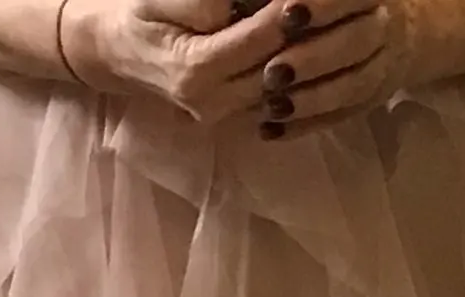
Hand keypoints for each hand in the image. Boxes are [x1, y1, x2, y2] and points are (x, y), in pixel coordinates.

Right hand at [57, 0, 322, 120]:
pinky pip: (282, 99)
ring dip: (317, 59)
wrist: (119, 55)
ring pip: (288, 89)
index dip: (287, 12)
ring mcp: (228, 116)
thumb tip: (232, 7)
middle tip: (346, 5)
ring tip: (342, 24)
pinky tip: (324, 48)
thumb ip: (197, 3)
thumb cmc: (139, 16)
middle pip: (281, 68)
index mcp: (194, 72)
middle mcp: (215, 103)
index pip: (257, 40)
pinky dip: (305, 75)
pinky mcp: (237, 117)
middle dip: (313, 36)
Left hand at [255, 1, 419, 139]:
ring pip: (353, 85)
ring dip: (310, 99)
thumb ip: (284, 0)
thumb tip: (243, 2)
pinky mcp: (373, 99)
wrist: (399, 26)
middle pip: (356, 42)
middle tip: (272, 74)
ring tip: (271, 108)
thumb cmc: (339, 2)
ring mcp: (384, 65)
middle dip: (313, 59)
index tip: (286, 15)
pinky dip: (306, 124)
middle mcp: (387, 24)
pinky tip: (272, 130)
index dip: (322, 6)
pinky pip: (342, 115)